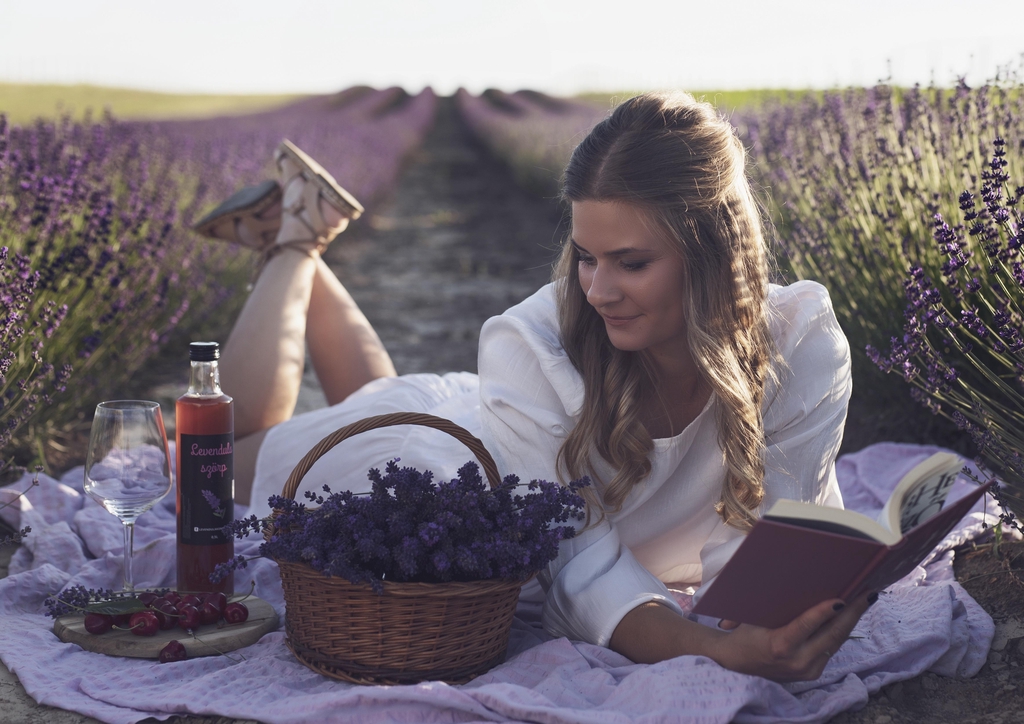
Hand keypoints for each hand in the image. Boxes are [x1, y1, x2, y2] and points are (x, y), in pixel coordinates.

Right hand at [713, 590, 875, 681]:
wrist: (737, 664)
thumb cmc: (745, 634)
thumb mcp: (755, 618)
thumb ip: (779, 607)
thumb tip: (801, 585)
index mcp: (780, 645)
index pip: (806, 626)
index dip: (825, 612)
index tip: (841, 598)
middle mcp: (798, 661)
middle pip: (832, 634)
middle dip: (852, 612)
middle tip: (867, 594)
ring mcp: (808, 669)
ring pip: (836, 641)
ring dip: (852, 620)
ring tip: (865, 600)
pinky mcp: (813, 673)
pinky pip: (831, 648)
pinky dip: (841, 631)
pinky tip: (850, 616)